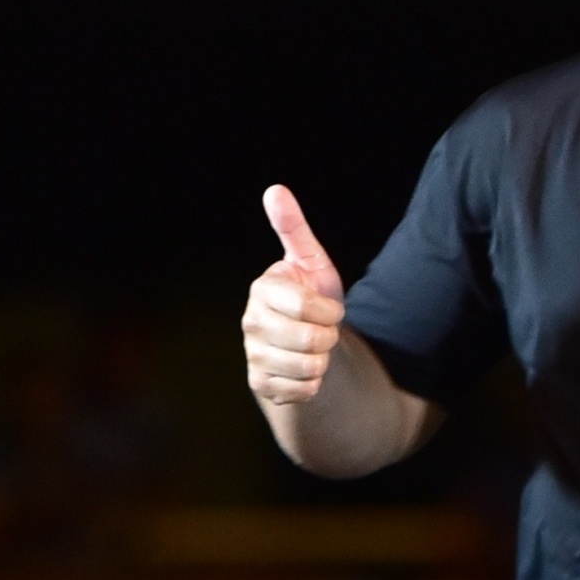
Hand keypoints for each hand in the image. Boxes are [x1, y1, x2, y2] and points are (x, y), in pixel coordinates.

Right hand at [242, 185, 346, 406]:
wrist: (308, 342)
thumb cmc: (311, 296)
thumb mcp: (310, 262)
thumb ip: (293, 228)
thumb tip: (275, 190)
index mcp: (262, 289)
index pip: (305, 306)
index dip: (328, 310)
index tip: (329, 307)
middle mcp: (251, 322)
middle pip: (308, 339)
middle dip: (328, 336)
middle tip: (323, 329)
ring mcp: (253, 354)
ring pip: (308, 367)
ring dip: (323, 360)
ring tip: (314, 348)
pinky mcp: (260, 383)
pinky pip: (303, 390)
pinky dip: (314, 383)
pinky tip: (305, 368)